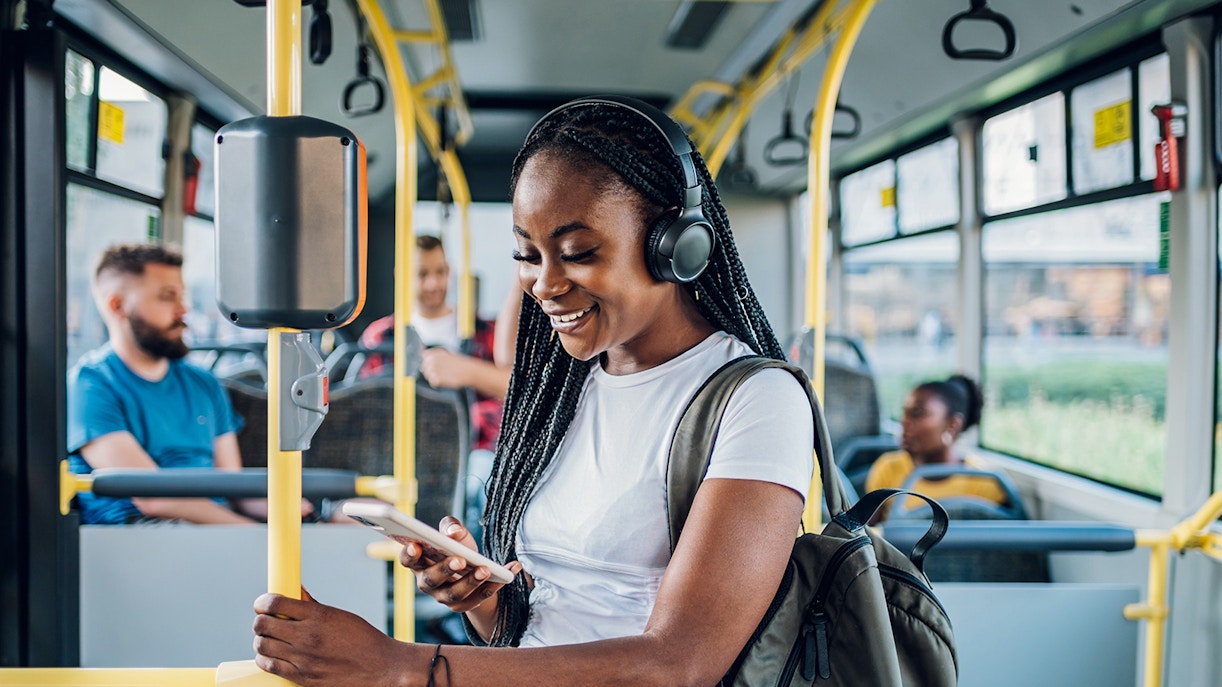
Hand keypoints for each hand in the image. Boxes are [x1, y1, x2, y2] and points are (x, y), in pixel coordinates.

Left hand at [253, 587, 407, 686]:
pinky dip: (265, 658)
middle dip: (260, 620)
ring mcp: (303, 659)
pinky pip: (269, 666)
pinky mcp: (302, 678)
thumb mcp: (339, 616)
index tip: (263, 603)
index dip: (262, 601)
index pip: (274, 603)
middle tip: (266, 620)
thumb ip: (312, 604)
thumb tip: (295, 590)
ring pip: (262, 645)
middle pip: (262, 624)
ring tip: (270, 638)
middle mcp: (308, 636)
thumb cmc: (363, 639)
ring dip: (261, 639)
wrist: (381, 668)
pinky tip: (273, 654)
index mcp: (318, 616)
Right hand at [398, 516, 521, 613]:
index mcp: (419, 562)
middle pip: (431, 580)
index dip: (409, 554)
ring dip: (470, 581)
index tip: (416, 545)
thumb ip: (451, 526)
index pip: (407, 560)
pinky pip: (479, 598)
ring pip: (455, 594)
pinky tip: (510, 569)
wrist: (473, 567)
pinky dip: (495, 585)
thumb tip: (454, 532)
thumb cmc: (457, 547)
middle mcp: (427, 583)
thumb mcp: (454, 532)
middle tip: (460, 560)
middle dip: (445, 569)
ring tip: (485, 569)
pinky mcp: (464, 606)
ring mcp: (444, 597)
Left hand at [419, 348, 471, 389]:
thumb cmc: (460, 363)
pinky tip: (446, 380)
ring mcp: (433, 370)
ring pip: (428, 376)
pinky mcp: (436, 379)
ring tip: (445, 376)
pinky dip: (438, 383)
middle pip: (424, 368)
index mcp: (435, 352)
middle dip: (431, 371)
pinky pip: (433, 383)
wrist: (469, 371)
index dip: (429, 361)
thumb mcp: (448, 354)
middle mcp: (432, 360)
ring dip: (435, 377)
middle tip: (442, 372)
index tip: (436, 364)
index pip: (424, 356)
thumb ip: (436, 355)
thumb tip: (424, 359)